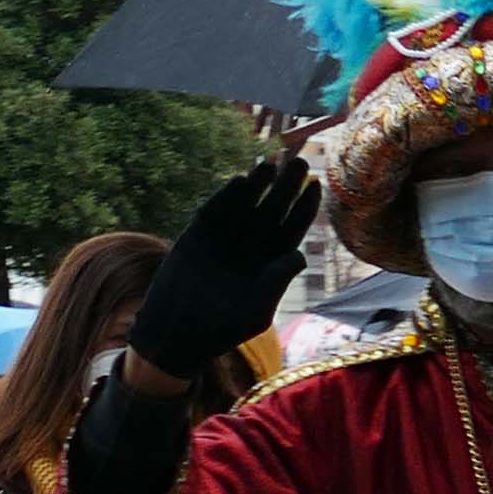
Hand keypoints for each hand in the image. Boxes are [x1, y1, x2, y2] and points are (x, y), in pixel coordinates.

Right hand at [132, 155, 322, 385]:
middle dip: (287, 185)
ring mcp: (226, 236)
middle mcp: (252, 244)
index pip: (294, 226)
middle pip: (275, 207)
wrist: (176, 332)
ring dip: (258, 183)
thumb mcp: (256, 312)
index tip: (316, 184)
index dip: (306, 206)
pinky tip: (241, 181)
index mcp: (272, 261)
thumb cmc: (221, 329)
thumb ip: (276, 283)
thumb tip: (299, 256)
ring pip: (247, 203)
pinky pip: (216, 208)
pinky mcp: (199, 233)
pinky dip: (227, 195)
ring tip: (269, 165)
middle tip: (299, 162)